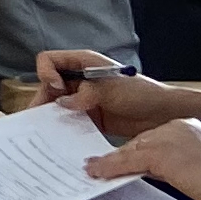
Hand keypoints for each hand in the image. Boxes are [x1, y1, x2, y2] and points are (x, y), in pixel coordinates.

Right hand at [32, 51, 182, 135]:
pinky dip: (64, 129)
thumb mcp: (111, 89)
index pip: (50, 61)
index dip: (46, 73)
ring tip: (46, 130)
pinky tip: (62, 138)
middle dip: (42, 100)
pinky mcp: (89, 117)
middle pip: (48, 85)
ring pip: (56, 105)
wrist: (163, 115)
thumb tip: (63, 103)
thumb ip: (86, 94)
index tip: (56, 87)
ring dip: (51, 116)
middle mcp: (79, 79)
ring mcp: (83, 99)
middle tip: (37, 118)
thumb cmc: (142, 93)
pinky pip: (69, 121)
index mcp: (83, 63)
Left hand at [84, 118, 200, 199]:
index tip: (119, 158)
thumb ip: (173, 163)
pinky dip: (110, 168)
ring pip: (130, 150)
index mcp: (187, 126)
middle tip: (98, 164)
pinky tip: (98, 173)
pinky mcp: (160, 153)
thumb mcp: (196, 166)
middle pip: (138, 142)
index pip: (151, 138)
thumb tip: (152, 171)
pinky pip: (128, 161)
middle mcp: (176, 127)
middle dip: (118, 156)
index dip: (133, 151)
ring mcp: (167, 138)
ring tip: (93, 170)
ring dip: (109, 163)